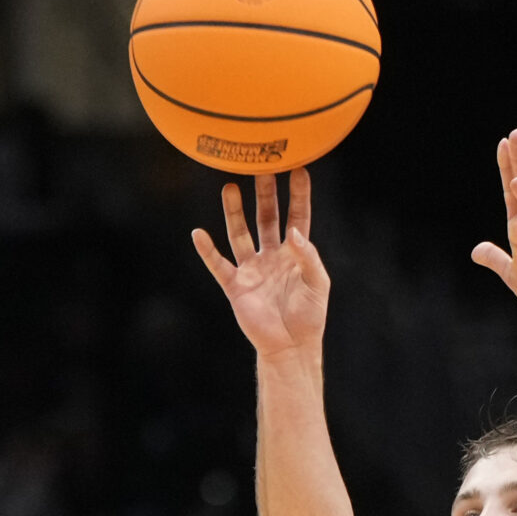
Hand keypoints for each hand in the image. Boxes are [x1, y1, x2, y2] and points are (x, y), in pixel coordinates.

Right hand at [192, 169, 329, 357]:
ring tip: (229, 187)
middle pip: (266, 217)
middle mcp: (271, 256)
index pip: (297, 217)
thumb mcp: (318, 284)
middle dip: (264, 194)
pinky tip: (198, 234)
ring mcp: (252, 269)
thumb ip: (309, 257)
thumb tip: (295, 233)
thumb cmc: (309, 316)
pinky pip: (218, 265)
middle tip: (260, 168)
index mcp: (295, 254)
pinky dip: (207, 251)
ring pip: (240, 234)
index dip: (298, 194)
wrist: (291, 347)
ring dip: (234, 212)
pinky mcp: (236, 286)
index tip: (299, 168)